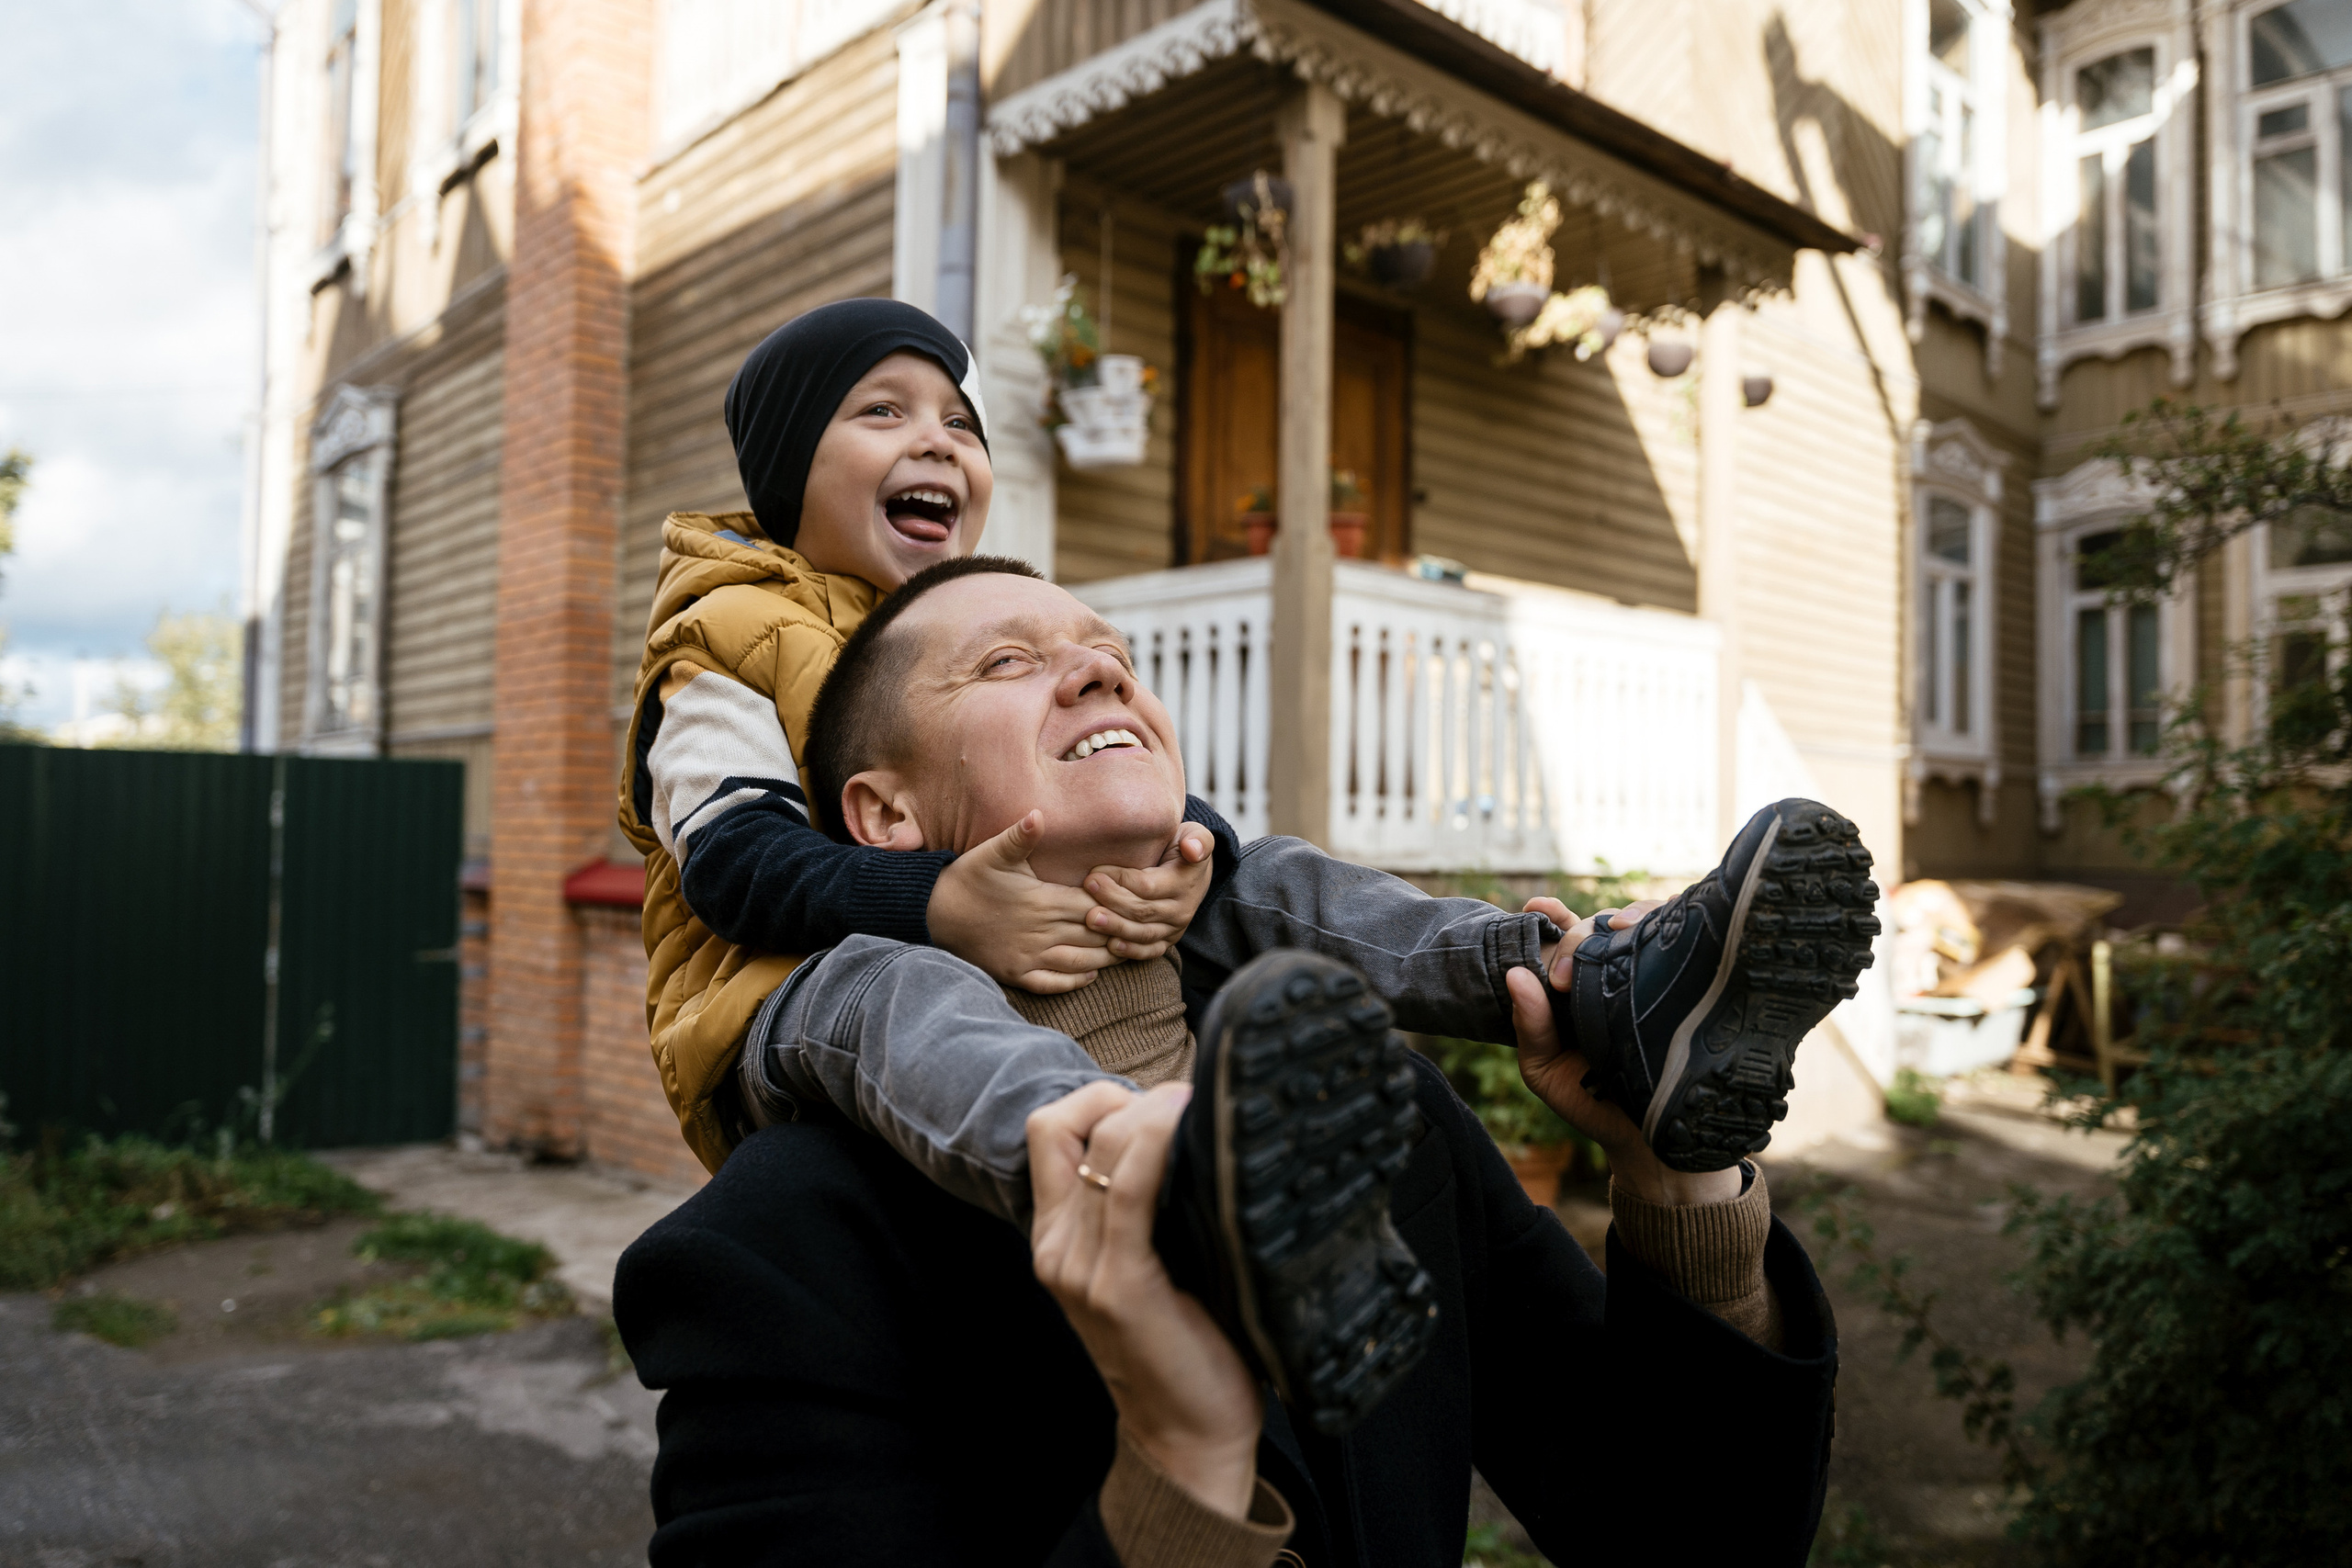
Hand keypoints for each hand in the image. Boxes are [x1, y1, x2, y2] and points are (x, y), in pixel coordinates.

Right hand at [927, 811, 1116, 993]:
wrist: (933, 912)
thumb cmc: (967, 878)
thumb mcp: (992, 852)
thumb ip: (1019, 837)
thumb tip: (1038, 814)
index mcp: (1042, 900)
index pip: (1093, 906)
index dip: (1117, 907)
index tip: (1135, 903)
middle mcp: (1040, 932)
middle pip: (1093, 935)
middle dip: (1119, 933)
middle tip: (1143, 930)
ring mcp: (1028, 956)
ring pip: (1079, 962)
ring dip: (1106, 959)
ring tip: (1126, 951)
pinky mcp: (1016, 973)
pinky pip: (1052, 983)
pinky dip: (1074, 981)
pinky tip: (1090, 974)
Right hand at [1028, 1081, 1262, 1519]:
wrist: (1187, 1436)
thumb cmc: (1183, 1342)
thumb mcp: (1143, 1264)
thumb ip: (1138, 1209)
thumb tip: (1183, 1133)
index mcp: (1056, 1238)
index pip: (1048, 1129)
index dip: (1097, 1099)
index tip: (1155, 1109)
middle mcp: (1057, 1248)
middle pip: (1071, 1124)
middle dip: (1132, 1098)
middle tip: (1189, 1108)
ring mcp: (1083, 1267)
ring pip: (1103, 1146)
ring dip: (1154, 1113)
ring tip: (1199, 1113)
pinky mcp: (1121, 1285)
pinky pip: (1132, 1189)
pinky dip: (1159, 1145)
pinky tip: (1189, 1132)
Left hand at [1082, 825, 1215, 961]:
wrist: (1193, 873)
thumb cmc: (1183, 847)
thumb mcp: (1194, 835)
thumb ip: (1197, 839)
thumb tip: (1192, 849)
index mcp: (1185, 882)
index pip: (1147, 886)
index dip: (1120, 880)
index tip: (1095, 871)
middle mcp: (1182, 910)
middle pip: (1142, 911)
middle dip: (1112, 901)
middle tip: (1087, 888)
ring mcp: (1174, 928)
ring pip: (1143, 934)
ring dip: (1115, 927)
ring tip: (1091, 919)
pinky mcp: (1167, 941)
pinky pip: (1150, 951)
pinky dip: (1130, 951)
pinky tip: (1111, 945)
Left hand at [1506, 897, 1739, 1208]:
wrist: (1647, 1139)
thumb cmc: (1589, 1101)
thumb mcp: (1545, 1068)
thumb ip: (1529, 1024)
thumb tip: (1514, 974)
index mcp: (1575, 983)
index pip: (1562, 934)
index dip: (1551, 913)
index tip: (1535, 907)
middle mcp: (1612, 971)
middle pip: (1598, 924)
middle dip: (1578, 934)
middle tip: (1566, 976)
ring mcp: (1651, 973)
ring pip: (1642, 920)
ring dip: (1629, 913)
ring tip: (1617, 927)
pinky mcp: (1687, 983)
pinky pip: (1683, 938)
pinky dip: (1671, 920)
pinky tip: (1658, 923)